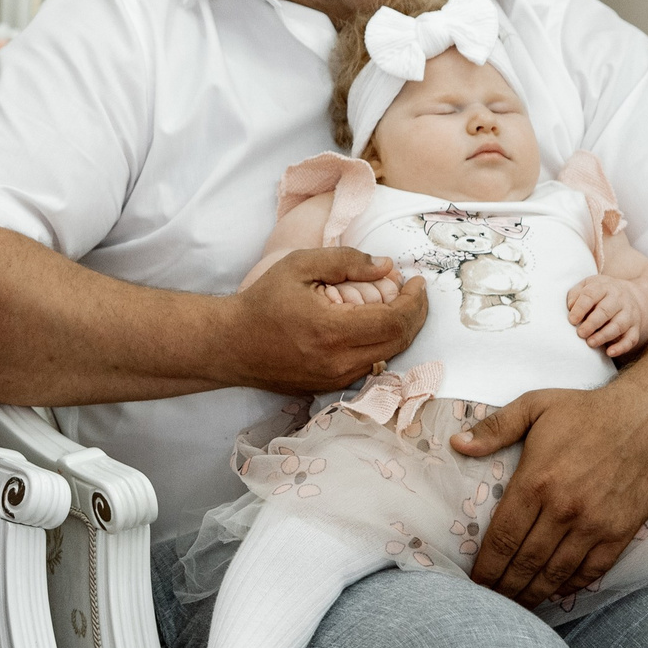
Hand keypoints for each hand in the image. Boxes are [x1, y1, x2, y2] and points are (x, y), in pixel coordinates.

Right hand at [226, 249, 425, 394]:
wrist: (230, 344)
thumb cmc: (262, 302)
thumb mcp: (298, 266)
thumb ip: (345, 261)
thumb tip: (386, 266)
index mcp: (331, 330)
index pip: (395, 320)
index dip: (414, 301)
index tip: (417, 282)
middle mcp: (338, 362)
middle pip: (400, 341)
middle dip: (414, 314)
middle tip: (412, 293)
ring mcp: (335, 379)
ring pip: (388, 356)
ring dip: (400, 330)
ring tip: (394, 305)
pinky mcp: (330, 387)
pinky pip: (369, 365)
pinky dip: (380, 344)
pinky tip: (371, 325)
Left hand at [454, 383, 647, 605]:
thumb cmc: (586, 413)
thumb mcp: (534, 407)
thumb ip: (494, 428)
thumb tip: (456, 444)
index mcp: (536, 483)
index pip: (502, 537)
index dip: (486, 565)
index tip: (473, 582)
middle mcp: (563, 510)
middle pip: (526, 561)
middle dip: (505, 586)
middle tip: (489, 602)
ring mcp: (594, 525)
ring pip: (557, 572)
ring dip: (534, 592)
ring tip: (516, 606)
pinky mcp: (620, 533)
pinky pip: (592, 570)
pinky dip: (572, 586)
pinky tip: (556, 592)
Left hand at [568, 274, 647, 355]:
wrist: (633, 296)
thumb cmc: (601, 293)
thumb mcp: (588, 286)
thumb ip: (576, 294)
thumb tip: (571, 307)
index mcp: (603, 287)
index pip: (591, 295)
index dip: (580, 308)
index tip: (571, 320)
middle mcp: (618, 300)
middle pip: (605, 311)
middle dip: (592, 323)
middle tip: (580, 333)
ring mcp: (629, 314)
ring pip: (618, 326)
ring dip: (604, 336)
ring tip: (590, 343)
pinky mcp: (635, 328)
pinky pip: (631, 339)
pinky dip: (621, 347)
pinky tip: (610, 353)